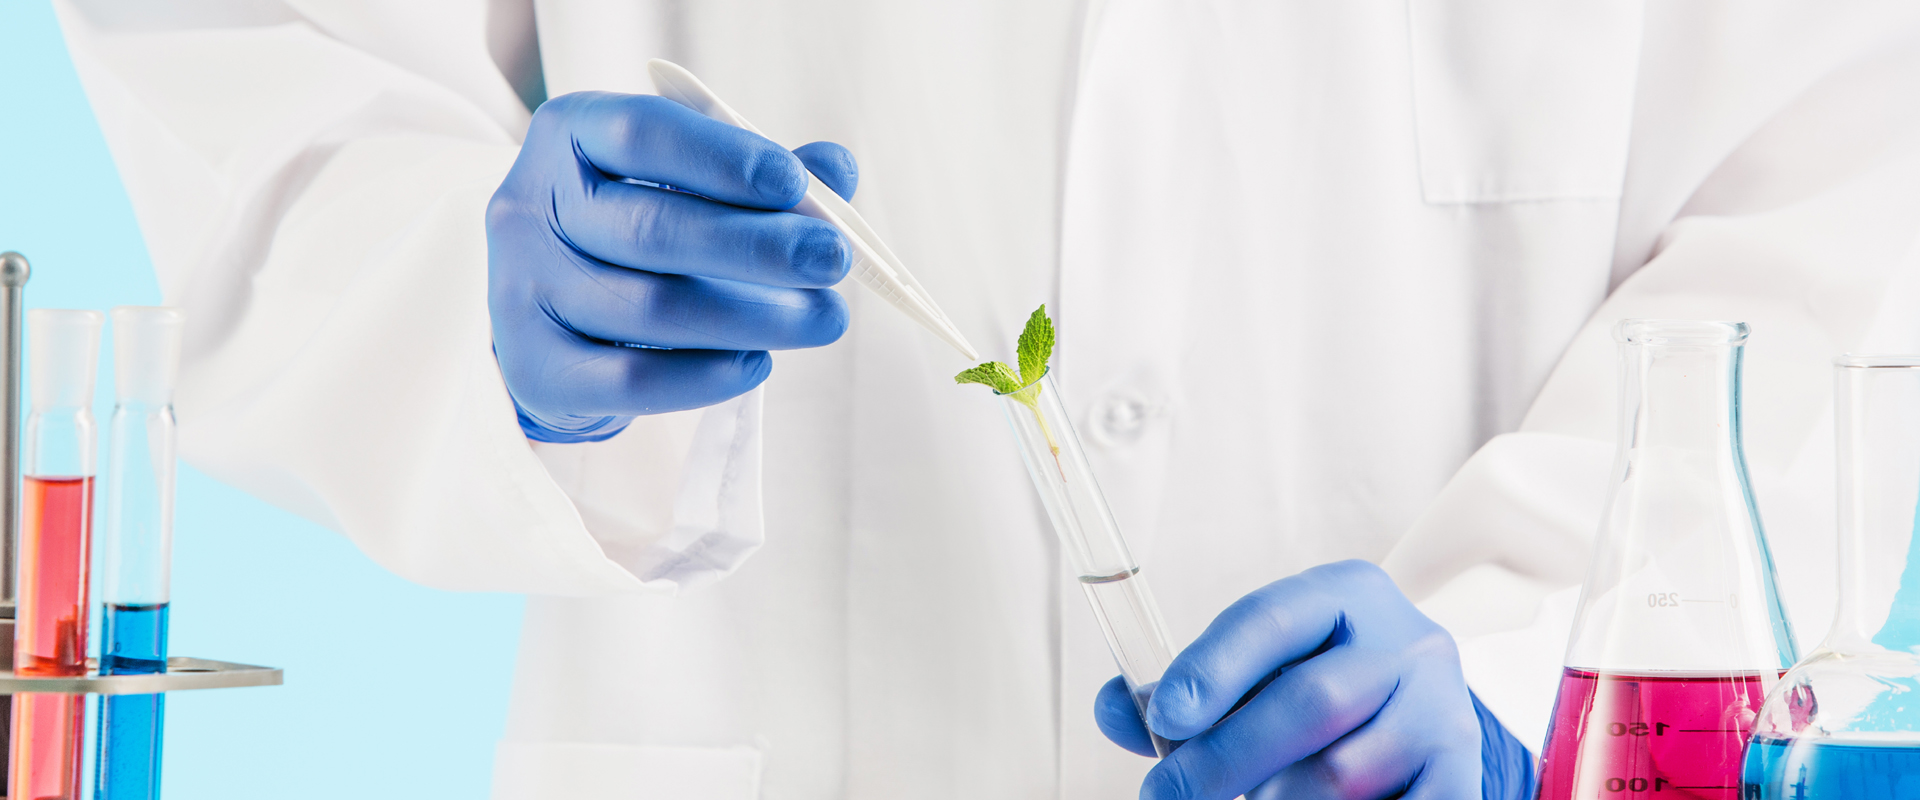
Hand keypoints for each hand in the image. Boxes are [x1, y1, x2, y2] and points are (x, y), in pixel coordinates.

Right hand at [487, 91, 857, 441]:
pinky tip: (756, 361)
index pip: (643, 134)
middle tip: (833, 262)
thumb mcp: (686, 183)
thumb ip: (759, 174)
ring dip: (753, 318)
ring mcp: (523, 291)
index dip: (723, 158)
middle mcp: (529, 208)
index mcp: (569, 136)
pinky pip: (633, 381)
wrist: (551, 316)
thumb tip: (835, 172)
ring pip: (651, 311)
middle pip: (652, 229)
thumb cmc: (634, 232)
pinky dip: (707, 375)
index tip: (796, 183)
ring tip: (822, 319)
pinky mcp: (536, 368)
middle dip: (757, 247)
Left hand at [1094, 560, 1534, 799]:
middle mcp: (1404, 643)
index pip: (1272, 620)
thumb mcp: (1256, 670)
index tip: (1162, 719)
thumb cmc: (1314, 688)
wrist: (1418, 710)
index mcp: (1344, 595)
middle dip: (1226, 758)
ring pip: (1346, 771)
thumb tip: (1114, 708)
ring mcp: (1442, 710)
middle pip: (1313, 701)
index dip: (1212, 669)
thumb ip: (1183, 690)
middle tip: (1165, 795)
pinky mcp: (1461, 770)